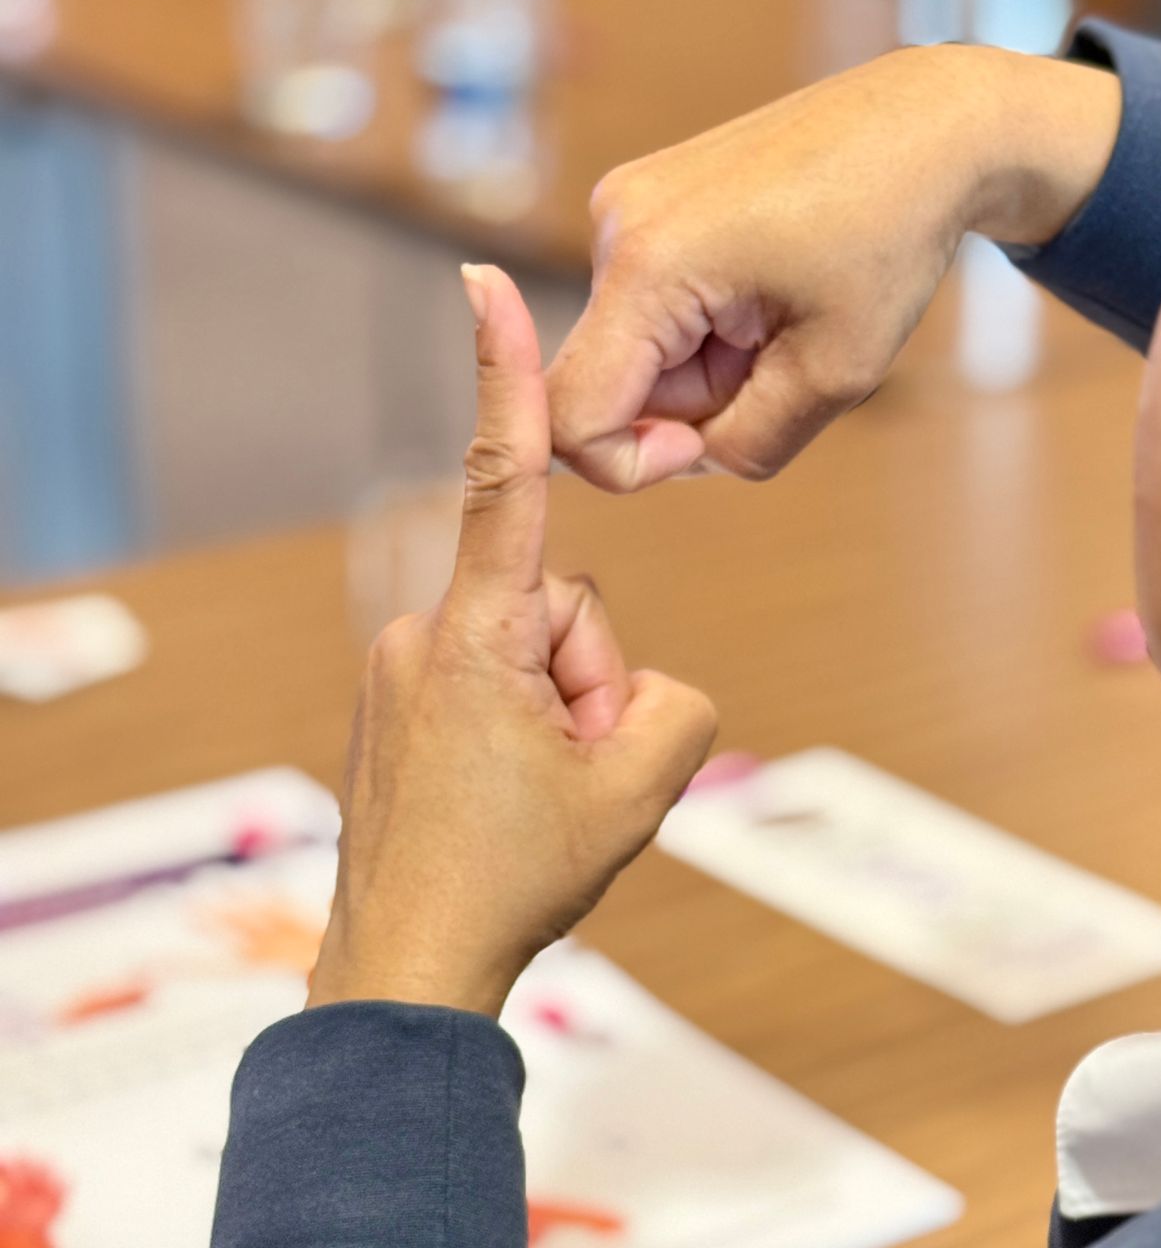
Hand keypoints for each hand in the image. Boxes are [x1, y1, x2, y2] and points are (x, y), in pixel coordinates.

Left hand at [308, 267, 716, 1019]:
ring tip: (535, 804)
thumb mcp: (639, 791)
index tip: (484, 280)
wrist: (408, 967)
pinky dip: (522, 738)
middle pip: (570, 614)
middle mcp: (425, 633)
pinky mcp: (398, 708)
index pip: (509, 481)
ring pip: (537, 660)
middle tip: (570, 781)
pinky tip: (505, 808)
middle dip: (592, 689)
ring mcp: (404, 673)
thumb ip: (676, 706)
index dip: (507, 374)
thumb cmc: (513, 880)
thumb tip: (640, 691)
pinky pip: (496, 693)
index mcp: (477, 633)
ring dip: (560, 722)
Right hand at [545, 43, 1122, 491]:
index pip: (573, 417)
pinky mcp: (645, 200)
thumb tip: (685, 460)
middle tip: (779, 361)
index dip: (633, 464)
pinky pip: (652, 310)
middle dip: (690, 406)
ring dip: (705, 367)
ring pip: (635, 351)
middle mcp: (614, 222)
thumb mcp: (834, 374)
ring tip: (780, 316)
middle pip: (610, 385)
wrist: (923, 128)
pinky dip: (705, 329)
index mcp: (649, 263)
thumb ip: (745, 444)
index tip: (711, 444)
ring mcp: (625, 203)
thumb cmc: (889, 236)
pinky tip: (767, 292)